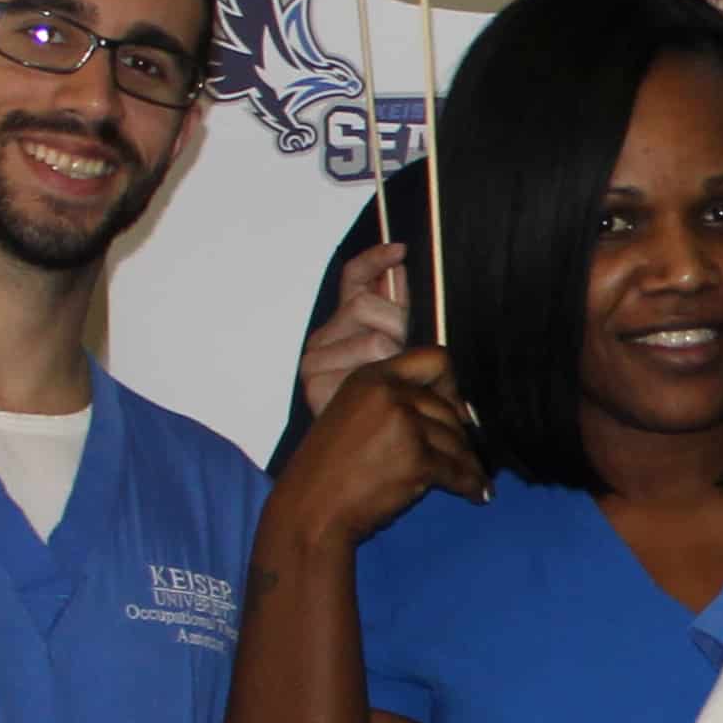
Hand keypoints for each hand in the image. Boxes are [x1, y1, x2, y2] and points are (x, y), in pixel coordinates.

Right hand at [271, 340, 485, 548]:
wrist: (311, 509)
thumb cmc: (328, 471)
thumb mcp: (351, 416)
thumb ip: (390, 403)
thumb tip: (450, 409)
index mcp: (370, 377)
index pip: (433, 359)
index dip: (452, 384)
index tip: (457, 408)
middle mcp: (388, 394)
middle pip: (449, 408)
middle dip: (460, 436)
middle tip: (467, 455)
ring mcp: (404, 424)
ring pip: (457, 441)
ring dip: (468, 463)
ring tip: (474, 477)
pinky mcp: (417, 459)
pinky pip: (459, 470)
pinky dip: (471, 484)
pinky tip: (478, 494)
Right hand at [292, 238, 413, 426]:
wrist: (345, 472)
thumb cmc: (381, 414)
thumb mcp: (399, 357)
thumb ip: (397, 314)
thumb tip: (400, 267)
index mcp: (340, 329)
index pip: (353, 280)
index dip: (375, 261)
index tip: (401, 250)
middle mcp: (321, 341)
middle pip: (368, 305)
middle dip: (399, 326)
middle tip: (409, 360)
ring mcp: (313, 363)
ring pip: (374, 339)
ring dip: (400, 364)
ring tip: (403, 392)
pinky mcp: (315, 386)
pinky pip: (370, 371)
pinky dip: (391, 386)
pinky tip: (394, 403)